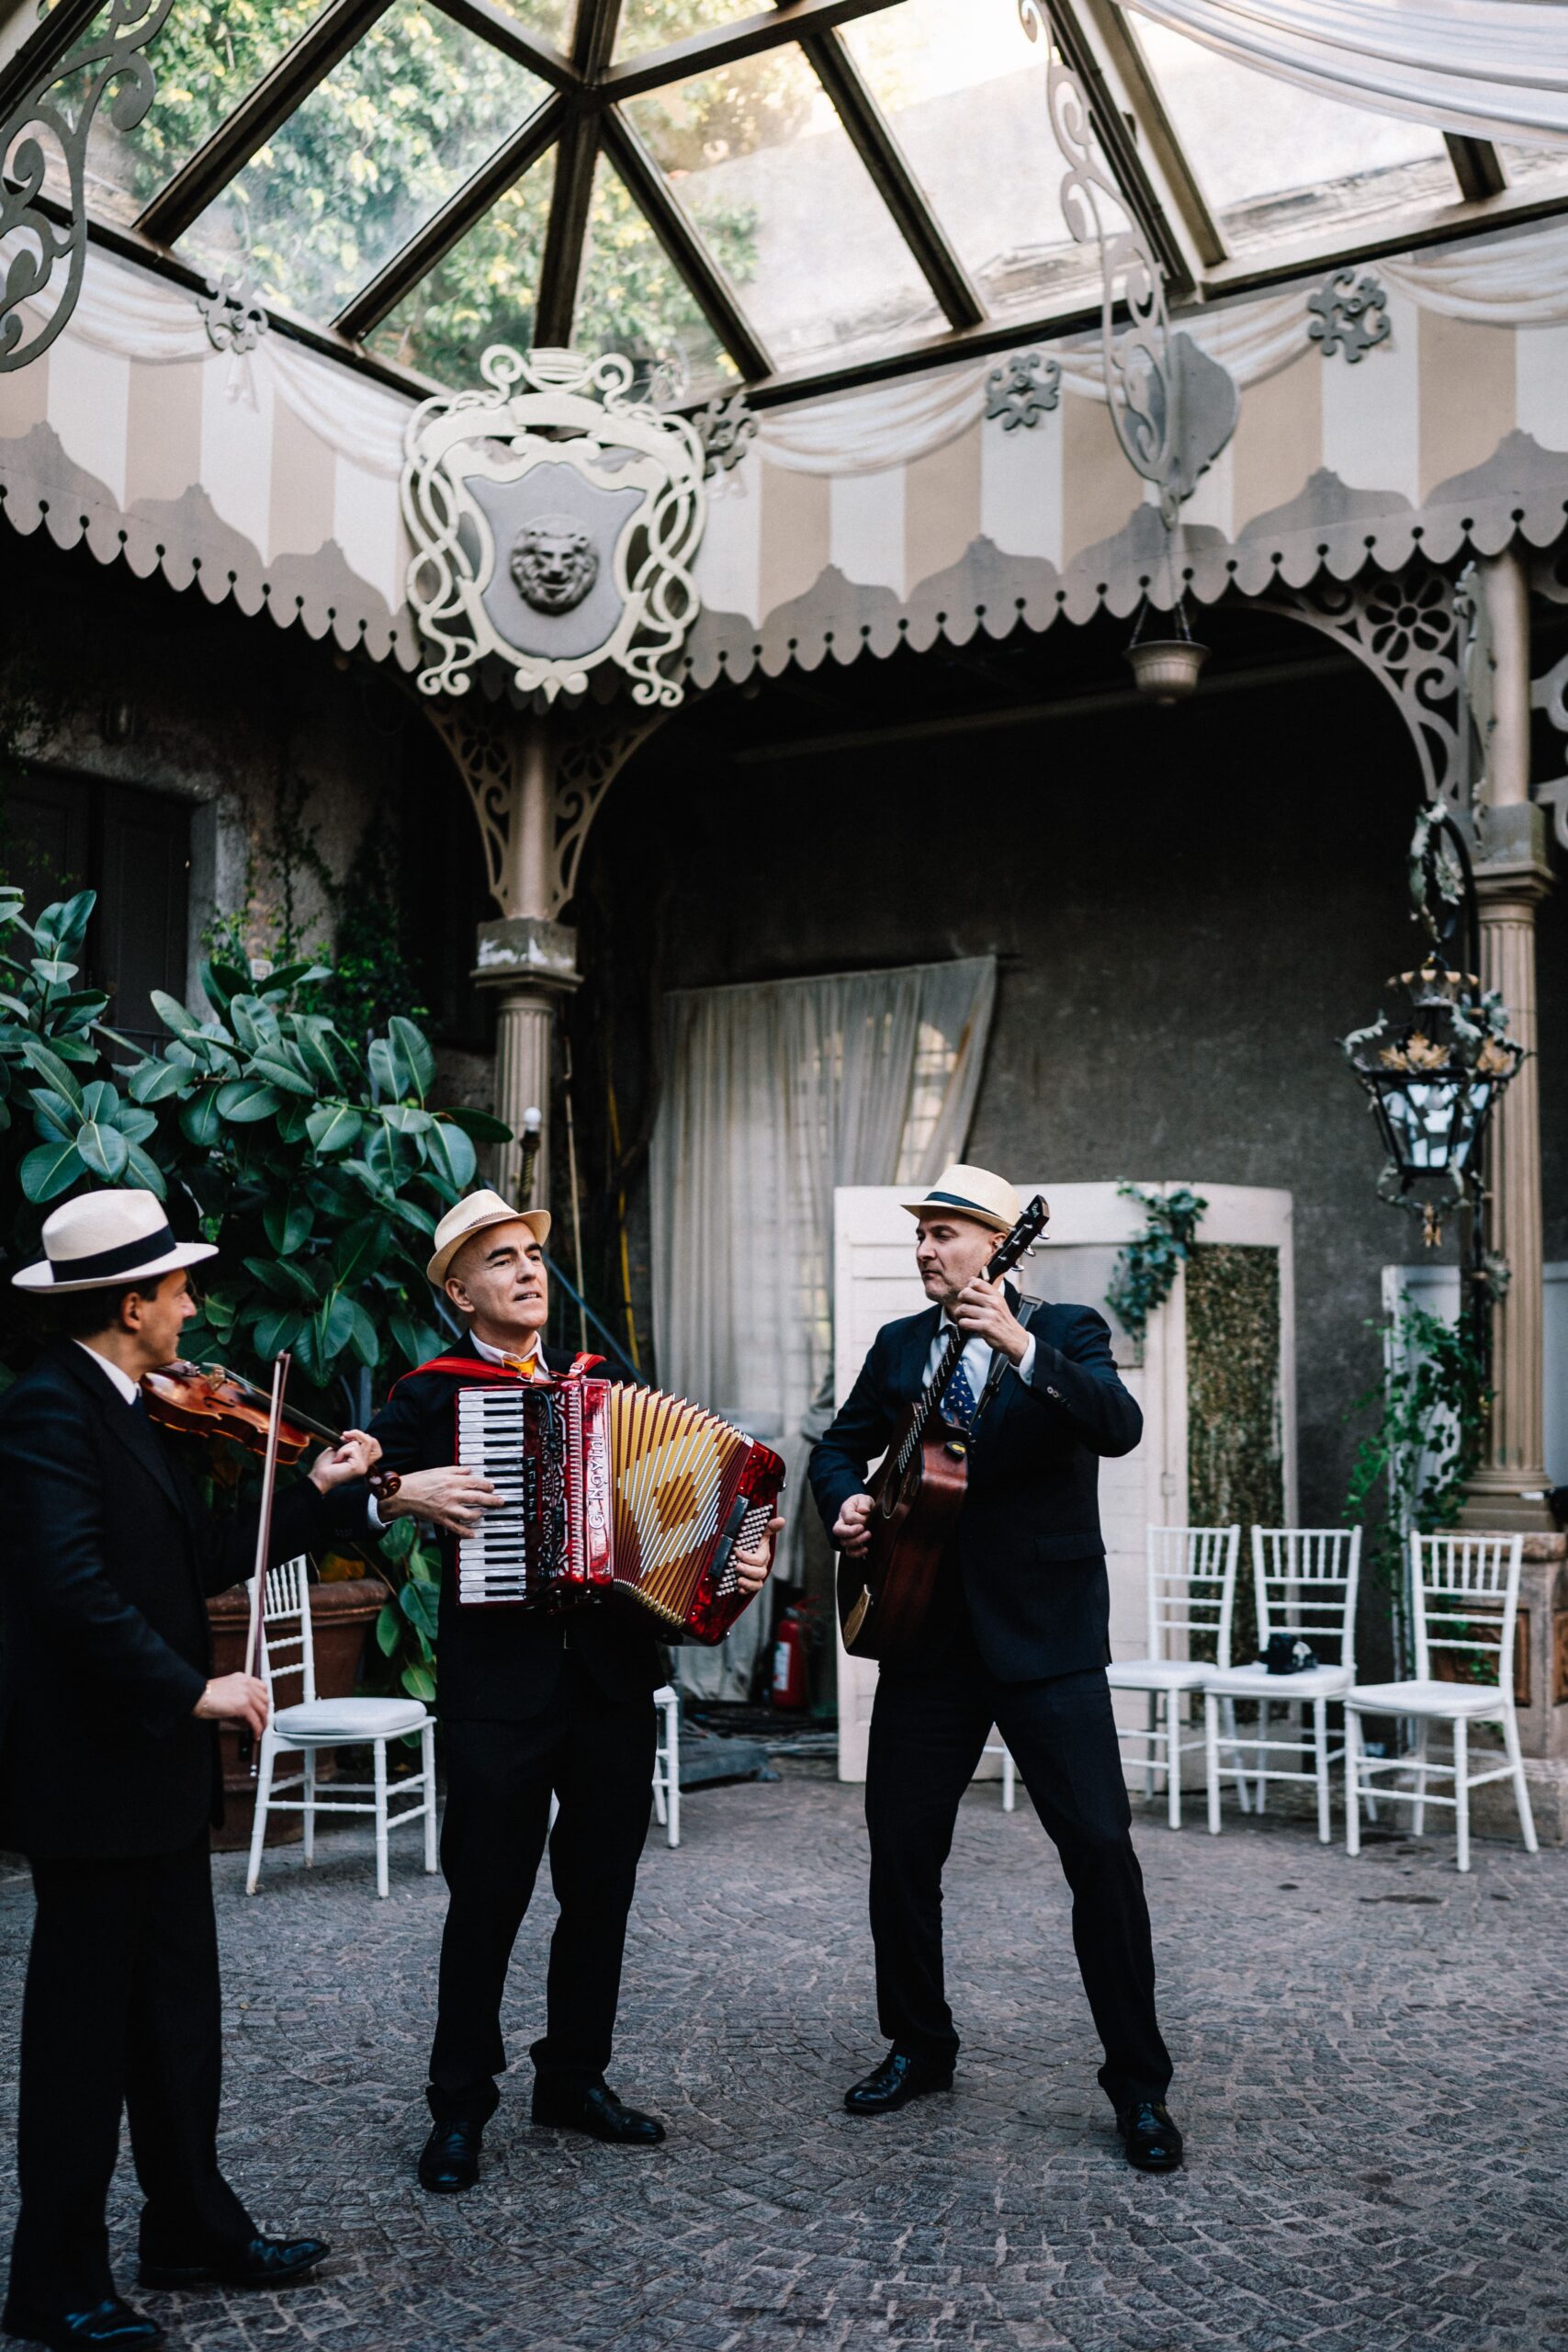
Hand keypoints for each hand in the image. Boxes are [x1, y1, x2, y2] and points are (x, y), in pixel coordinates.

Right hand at [195, 1672, 268, 1738]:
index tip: (265, 1708)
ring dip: (263, 1722)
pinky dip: (257, 1729)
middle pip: (265, 1699)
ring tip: (260, 1730)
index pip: (262, 1687)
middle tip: (263, 1721)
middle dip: (265, 1712)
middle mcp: (246, 1684)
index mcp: (242, 1678)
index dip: (265, 1700)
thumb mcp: (226, 1691)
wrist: (197, 1696)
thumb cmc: (205, 1695)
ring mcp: (246, 1694)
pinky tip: (255, 1734)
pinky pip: (255, 1720)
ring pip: (262, 1710)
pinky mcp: (243, 1706)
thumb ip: (239, 1697)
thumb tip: (247, 1714)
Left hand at [310, 1429, 381, 1491]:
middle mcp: (365, 1464)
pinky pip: (353, 1449)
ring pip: (359, 1444)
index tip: (349, 1436)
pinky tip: (337, 1460)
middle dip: (358, 1434)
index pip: (374, 1444)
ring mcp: (363, 1466)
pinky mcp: (358, 1467)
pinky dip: (342, 1451)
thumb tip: (354, 1435)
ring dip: (344, 1447)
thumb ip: (350, 1442)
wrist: (319, 1476)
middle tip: (344, 1437)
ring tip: (338, 1456)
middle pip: (371, 1441)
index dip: (365, 1436)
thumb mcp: (340, 1448)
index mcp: (362, 1460)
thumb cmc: (326, 1465)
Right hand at [379, 1464, 503, 1536]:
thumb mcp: (438, 1470)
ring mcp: (448, 1508)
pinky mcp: (442, 1519)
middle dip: (492, 1500)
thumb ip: (455, 1470)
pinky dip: (466, 1532)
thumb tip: (468, 1470)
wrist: (404, 1494)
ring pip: (470, 1514)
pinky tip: (473, 1533)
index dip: (486, 1485)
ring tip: (484, 1513)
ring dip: (480, 1514)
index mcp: (452, 1481)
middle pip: (477, 1498)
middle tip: (501, 1502)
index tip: (493, 1487)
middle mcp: (452, 1494)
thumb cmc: (419, 1481)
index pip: (475, 1483)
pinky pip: (457, 1528)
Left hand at [733, 1514, 783, 1595]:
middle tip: (736, 1566)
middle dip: (748, 1570)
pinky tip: (739, 1588)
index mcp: (763, 1555)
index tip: (737, 1552)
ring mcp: (756, 1577)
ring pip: (757, 1584)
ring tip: (738, 1580)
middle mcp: (761, 1567)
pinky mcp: (750, 1584)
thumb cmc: (752, 1542)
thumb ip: (769, 1527)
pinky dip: (745, 1590)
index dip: (749, 1558)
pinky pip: (751, 1591)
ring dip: (748, 1583)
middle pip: (759, 1573)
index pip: (760, 1559)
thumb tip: (782, 1520)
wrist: (742, 1553)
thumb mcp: (759, 1533)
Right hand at [833, 1493, 873, 1557]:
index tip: (866, 1516)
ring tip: (869, 1534)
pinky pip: (849, 1552)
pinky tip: (866, 1549)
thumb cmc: (863, 1504)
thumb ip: (864, 1503)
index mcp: (844, 1511)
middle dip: (852, 1532)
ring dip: (857, 1541)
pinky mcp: (851, 1544)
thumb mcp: (864, 1499)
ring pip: (844, 1543)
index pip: (847, 1517)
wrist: (862, 1511)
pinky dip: (857, 1553)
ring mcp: (845, 1535)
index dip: (857, 1518)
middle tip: (864, 1528)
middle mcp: (842, 1524)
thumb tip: (863, 1510)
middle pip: (838, 1531)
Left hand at [953, 1275, 1028, 1363]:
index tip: (969, 1294)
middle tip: (963, 1305)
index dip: (968, 1287)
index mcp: (996, 1295)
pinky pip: (964, 1322)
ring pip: (963, 1308)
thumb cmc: (1004, 1321)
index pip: (976, 1282)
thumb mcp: (999, 1302)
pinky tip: (967, 1325)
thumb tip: (970, 1279)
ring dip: (959, 1314)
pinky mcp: (985, 1327)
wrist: (1015, 1338)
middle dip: (961, 1300)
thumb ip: (985, 1292)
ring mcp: (989, 1315)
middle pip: (966, 1293)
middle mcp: (993, 1303)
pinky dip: (962, 1324)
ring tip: (964, 1317)